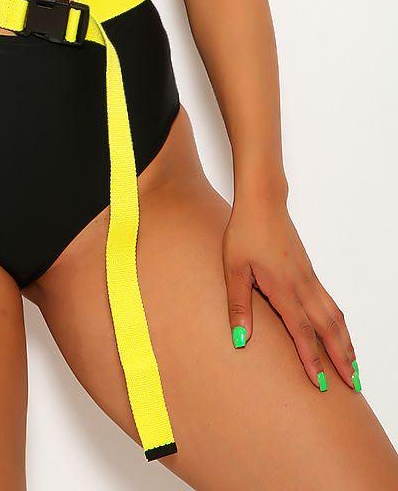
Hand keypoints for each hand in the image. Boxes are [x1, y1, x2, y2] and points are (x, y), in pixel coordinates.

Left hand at [222, 195, 360, 393]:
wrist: (262, 203)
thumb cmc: (244, 233)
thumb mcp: (234, 269)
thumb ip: (239, 305)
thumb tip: (240, 339)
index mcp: (284, 288)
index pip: (302, 332)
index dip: (312, 359)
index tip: (321, 384)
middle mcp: (302, 286)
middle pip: (328, 329)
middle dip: (341, 359)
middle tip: (353, 385)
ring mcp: (309, 278)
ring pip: (334, 316)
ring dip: (346, 343)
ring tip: (354, 366)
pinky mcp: (309, 272)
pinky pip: (331, 303)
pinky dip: (340, 324)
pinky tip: (340, 332)